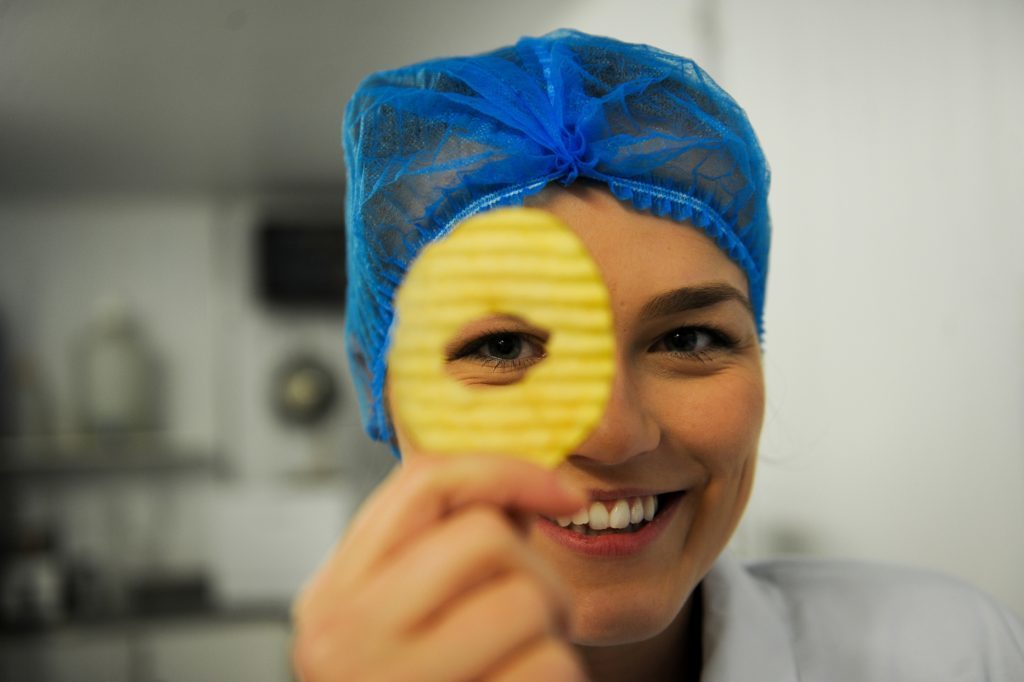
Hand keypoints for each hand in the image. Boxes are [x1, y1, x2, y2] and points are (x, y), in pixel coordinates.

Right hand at [291, 454, 589, 681]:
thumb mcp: (393, 620)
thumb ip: (434, 555)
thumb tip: (525, 487)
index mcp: (331, 596)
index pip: (422, 482)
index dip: (506, 470)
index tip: (564, 493)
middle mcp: (344, 638)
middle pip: (486, 537)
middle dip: (534, 570)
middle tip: (532, 618)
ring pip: (527, 599)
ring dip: (549, 633)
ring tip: (519, 664)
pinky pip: (551, 667)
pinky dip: (558, 681)